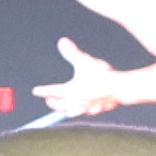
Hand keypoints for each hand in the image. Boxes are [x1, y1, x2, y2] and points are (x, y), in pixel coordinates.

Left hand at [29, 40, 145, 121]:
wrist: (119, 88)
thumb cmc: (101, 75)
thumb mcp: (84, 61)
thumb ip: (72, 53)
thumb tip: (62, 42)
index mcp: (70, 90)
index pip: (53, 91)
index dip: (43, 90)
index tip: (36, 91)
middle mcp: (76, 101)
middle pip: (60, 105)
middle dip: (53, 103)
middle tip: (49, 100)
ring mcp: (87, 108)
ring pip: (72, 112)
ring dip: (65, 111)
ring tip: (63, 110)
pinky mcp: (98, 110)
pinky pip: (86, 113)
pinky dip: (81, 112)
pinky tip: (84, 110)